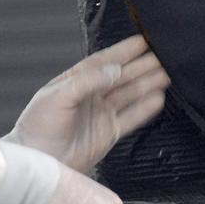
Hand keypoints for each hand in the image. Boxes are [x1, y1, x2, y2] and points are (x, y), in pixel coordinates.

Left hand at [8, 34, 169, 172]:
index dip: (124, 51)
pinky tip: (158, 98)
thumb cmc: (37, 127)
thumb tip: (115, 70)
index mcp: (75, 81)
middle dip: (142, 65)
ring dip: (148, 84)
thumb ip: (87, 81)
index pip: (104, 61)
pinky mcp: (108, 133)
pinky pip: (131, 118)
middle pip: (121, 76)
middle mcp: (91, 96)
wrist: (37, 163)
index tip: (143, 40)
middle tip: (163, 54)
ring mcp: (101, 115)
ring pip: (130, 95)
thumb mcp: (57, 96)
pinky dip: (145, 109)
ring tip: (167, 73)